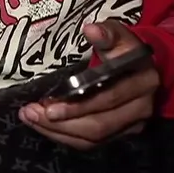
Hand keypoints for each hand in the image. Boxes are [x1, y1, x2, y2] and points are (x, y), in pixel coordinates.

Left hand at [18, 20, 159, 149]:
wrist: (139, 66)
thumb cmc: (122, 48)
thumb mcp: (117, 34)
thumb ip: (106, 32)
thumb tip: (91, 29)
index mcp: (143, 81)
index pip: (109, 98)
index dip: (78, 104)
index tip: (48, 103)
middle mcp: (142, 108)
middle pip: (99, 125)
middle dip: (61, 122)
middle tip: (30, 113)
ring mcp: (132, 125)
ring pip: (92, 138)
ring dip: (57, 131)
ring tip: (31, 118)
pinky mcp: (120, 135)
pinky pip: (90, 143)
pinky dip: (64, 136)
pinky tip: (43, 126)